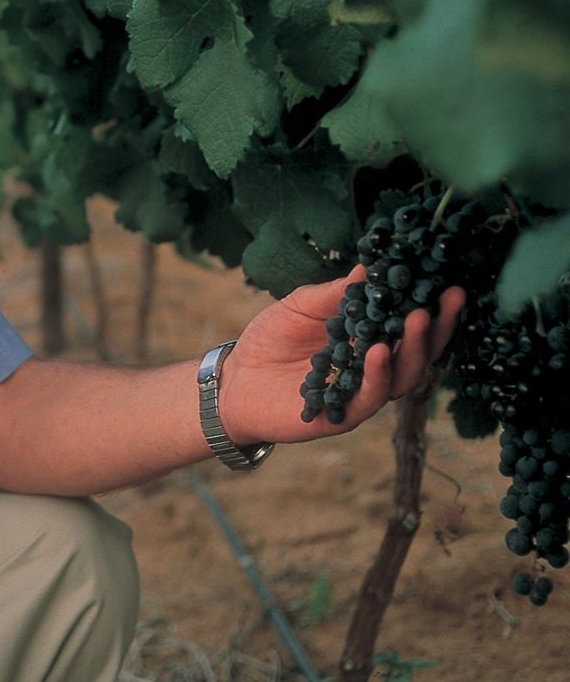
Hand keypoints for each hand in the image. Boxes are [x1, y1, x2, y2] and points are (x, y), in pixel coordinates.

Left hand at [219, 267, 465, 444]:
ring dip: (412, 348)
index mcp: (368, 341)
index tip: (447, 280)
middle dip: (436, 326)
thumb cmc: (269, 340)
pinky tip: (379, 352)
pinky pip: (369, 397)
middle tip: (447, 297)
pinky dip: (377, 375)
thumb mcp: (301, 305)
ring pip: (401, 376)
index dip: (431, 306)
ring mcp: (361, 394)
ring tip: (417, 319)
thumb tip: (369, 266)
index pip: (408, 325)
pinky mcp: (342, 414)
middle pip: (417, 352)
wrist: (234, 380)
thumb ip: (335, 293)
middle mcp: (373, 370)